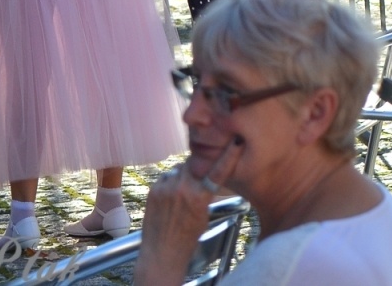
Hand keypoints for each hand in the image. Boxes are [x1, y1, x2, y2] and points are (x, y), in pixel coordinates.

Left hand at [139, 140, 241, 282]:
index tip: (237, 140)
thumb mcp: (204, 215)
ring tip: (182, 191)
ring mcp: (166, 188)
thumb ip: (204, 193)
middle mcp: (182, 188)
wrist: (161, 252)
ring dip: (183, 174)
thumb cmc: (187, 237)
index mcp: (200, 197)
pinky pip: (166, 176)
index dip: (230, 154)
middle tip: (199, 174)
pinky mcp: (153, 190)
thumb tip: (204, 177)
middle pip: (195, 164)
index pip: (219, 170)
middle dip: (198, 166)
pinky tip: (170, 196)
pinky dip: (170, 182)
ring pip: (179, 168)